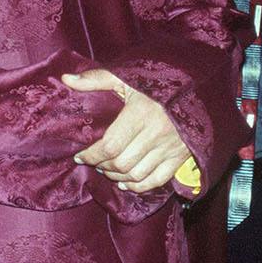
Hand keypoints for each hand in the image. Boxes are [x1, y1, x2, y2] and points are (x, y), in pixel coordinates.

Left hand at [62, 68, 190, 191]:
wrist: (195, 86)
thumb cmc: (156, 81)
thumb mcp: (127, 76)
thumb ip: (96, 79)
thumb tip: (66, 80)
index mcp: (141, 113)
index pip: (110, 145)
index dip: (91, 154)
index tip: (79, 155)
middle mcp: (157, 133)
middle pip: (121, 163)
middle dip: (102, 165)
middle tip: (93, 161)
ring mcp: (170, 147)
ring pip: (136, 174)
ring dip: (116, 176)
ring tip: (106, 169)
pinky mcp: (180, 157)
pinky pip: (156, 180)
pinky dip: (138, 186)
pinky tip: (125, 182)